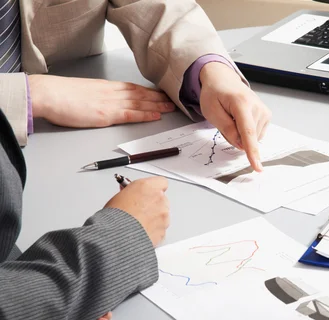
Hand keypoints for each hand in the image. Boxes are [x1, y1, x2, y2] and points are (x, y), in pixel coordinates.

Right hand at [28, 75, 175, 127]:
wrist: (47, 94)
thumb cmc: (60, 95)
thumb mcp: (84, 92)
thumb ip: (97, 97)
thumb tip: (103, 102)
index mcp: (106, 87)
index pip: (132, 88)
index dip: (149, 91)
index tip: (160, 93)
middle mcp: (111, 93)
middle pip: (140, 94)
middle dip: (158, 98)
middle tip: (173, 100)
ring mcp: (110, 103)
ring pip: (140, 103)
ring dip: (157, 105)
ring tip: (171, 108)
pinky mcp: (106, 114)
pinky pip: (131, 114)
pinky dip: (145, 115)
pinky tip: (156, 116)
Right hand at [104, 177, 169, 246]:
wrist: (118, 236)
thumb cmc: (115, 217)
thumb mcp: (119, 197)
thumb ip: (131, 192)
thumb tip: (132, 192)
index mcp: (148, 187)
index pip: (161, 182)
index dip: (154, 188)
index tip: (148, 192)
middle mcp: (159, 200)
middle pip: (162, 199)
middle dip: (153, 204)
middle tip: (140, 209)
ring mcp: (164, 215)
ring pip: (163, 215)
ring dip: (154, 218)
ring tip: (138, 223)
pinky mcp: (164, 230)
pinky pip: (161, 229)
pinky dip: (154, 230)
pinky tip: (141, 231)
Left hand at [199, 62, 271, 171]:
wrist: (223, 79)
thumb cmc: (215, 93)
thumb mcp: (211, 111)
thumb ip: (226, 129)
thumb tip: (240, 145)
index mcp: (242, 103)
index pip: (248, 132)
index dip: (252, 152)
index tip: (257, 167)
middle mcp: (257, 106)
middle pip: (248, 138)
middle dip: (235, 137)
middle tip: (225, 120)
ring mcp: (264, 111)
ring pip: (252, 138)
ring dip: (240, 134)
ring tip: (232, 117)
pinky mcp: (266, 115)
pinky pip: (256, 134)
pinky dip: (246, 132)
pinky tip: (240, 120)